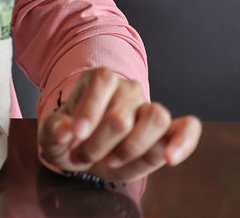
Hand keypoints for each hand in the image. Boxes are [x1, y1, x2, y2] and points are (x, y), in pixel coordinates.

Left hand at [37, 67, 200, 182]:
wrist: (85, 149)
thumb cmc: (71, 136)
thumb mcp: (51, 135)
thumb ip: (53, 131)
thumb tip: (65, 129)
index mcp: (100, 80)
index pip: (104, 81)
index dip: (91, 108)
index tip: (76, 133)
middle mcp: (128, 89)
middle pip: (122, 114)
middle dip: (100, 143)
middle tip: (83, 155)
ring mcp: (149, 108)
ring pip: (156, 117)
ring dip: (131, 147)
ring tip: (112, 159)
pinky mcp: (168, 131)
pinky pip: (188, 127)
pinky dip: (184, 141)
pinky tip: (170, 158)